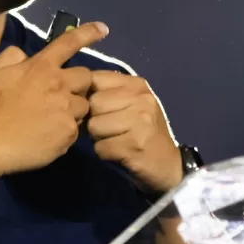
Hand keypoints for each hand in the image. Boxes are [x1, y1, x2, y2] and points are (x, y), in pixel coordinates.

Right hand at [0, 22, 108, 175]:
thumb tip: (25, 55)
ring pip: (84, 106)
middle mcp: (59, 85)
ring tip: (51, 121)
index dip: (88, 33)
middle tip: (61, 96)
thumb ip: (11, 57)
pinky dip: (64, 133)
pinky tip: (46, 137)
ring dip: (73, 110)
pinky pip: (75, 130)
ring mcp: (66, 110)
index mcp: (41, 67)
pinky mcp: (68, 133)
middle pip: (86, 77)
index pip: (69, 43)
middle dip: (78, 85)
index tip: (103, 28)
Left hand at [85, 71, 181, 194]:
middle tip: (110, 129)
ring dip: (98, 138)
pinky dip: (104, 153)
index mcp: (137, 85)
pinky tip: (118, 153)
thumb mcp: (131, 104)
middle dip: (94, 119)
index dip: (88, 95)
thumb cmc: (143, 131)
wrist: (167, 164)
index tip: (99, 109)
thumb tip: (75, 92)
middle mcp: (141, 99)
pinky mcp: (135, 145)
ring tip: (115, 140)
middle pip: (92, 103)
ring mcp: (140, 122)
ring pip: (94, 126)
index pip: (95, 79)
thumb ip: (107, 93)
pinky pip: (100, 147)